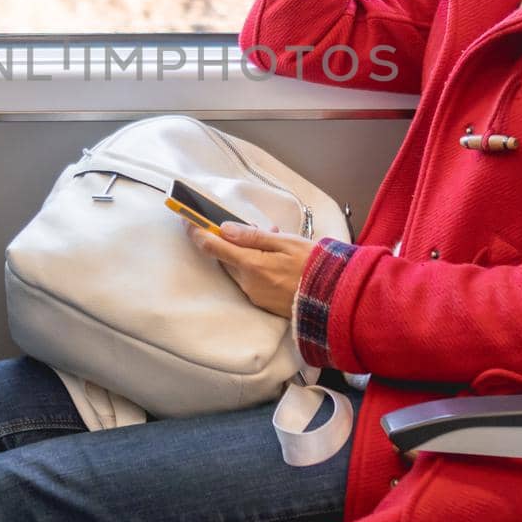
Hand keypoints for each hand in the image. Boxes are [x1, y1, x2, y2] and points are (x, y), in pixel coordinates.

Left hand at [184, 219, 312, 318]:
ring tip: (271, 240)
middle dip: (230, 241)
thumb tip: (224, 229)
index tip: (187, 219)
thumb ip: (253, 237)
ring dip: (245, 253)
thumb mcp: (287, 242)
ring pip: (237, 268)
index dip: (197, 231)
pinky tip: (273, 259)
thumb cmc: (314, 266)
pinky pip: (249, 279)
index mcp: (252, 265)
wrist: (334, 298)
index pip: (213, 247)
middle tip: (252, 229)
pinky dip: (254, 266)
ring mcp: (254, 295)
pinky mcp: (262, 302)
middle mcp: (247, 283)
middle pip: (224, 257)